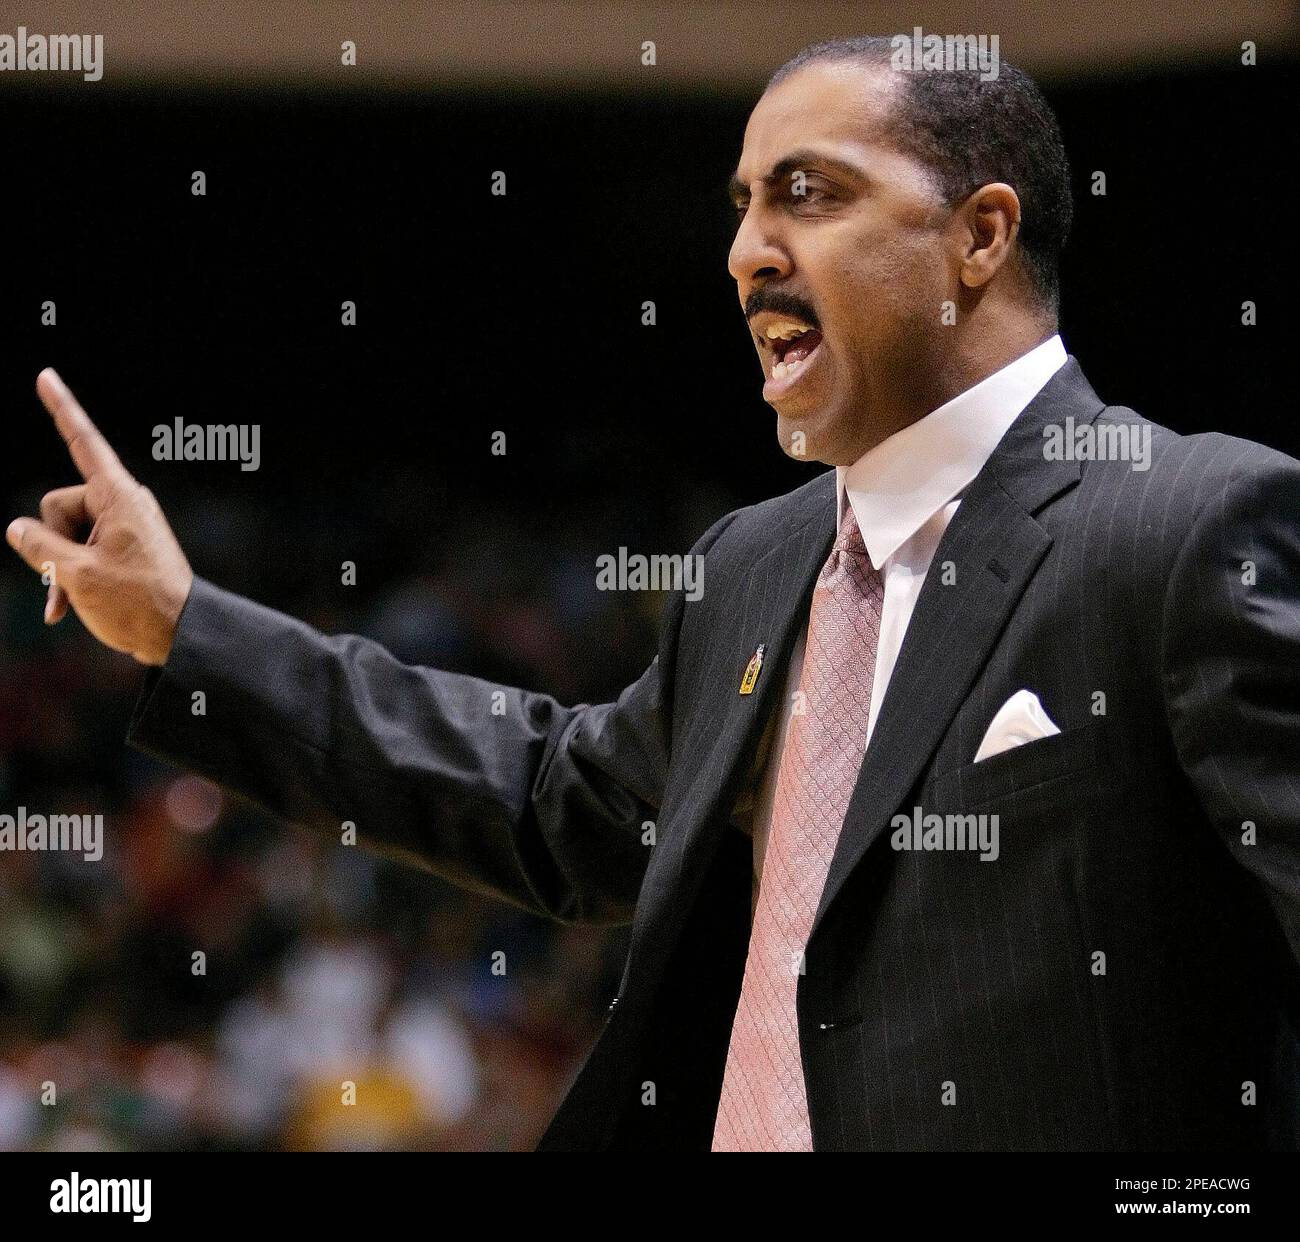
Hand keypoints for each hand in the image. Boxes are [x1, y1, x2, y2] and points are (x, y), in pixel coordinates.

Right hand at [6, 368, 193, 665]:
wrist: (179, 636)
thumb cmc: (137, 602)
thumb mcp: (76, 573)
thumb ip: (38, 545)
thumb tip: (17, 528)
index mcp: (118, 496)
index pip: (82, 443)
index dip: (61, 409)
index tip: (45, 375)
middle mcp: (121, 505)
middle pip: (57, 505)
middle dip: (53, 540)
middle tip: (78, 573)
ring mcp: (120, 529)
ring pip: (63, 534)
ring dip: (58, 567)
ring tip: (77, 596)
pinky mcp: (119, 552)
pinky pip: (77, 554)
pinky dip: (67, 580)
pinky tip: (62, 612)